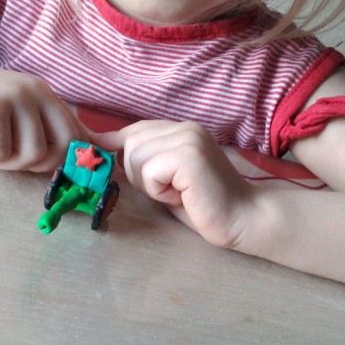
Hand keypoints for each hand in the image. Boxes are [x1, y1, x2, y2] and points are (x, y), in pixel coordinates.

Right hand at [0, 51, 91, 171]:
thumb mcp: (14, 113)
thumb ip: (42, 129)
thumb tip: (77, 161)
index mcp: (46, 96)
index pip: (79, 134)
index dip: (75, 162)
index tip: (65, 178)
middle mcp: (36, 93)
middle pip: (61, 149)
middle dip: (36, 166)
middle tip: (7, 157)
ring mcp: (15, 97)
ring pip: (31, 155)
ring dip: (4, 162)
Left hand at [96, 119, 254, 247]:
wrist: (243, 217)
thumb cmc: (205, 204)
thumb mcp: (168, 177)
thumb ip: (145, 160)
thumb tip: (102, 149)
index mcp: (181, 129)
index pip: (134, 130)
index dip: (114, 145)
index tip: (101, 156)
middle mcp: (184, 127)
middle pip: (129, 144)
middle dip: (138, 174)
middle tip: (169, 191)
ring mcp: (188, 138)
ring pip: (135, 158)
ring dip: (149, 185)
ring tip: (178, 193)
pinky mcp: (188, 155)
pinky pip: (149, 172)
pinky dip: (159, 191)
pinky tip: (183, 196)